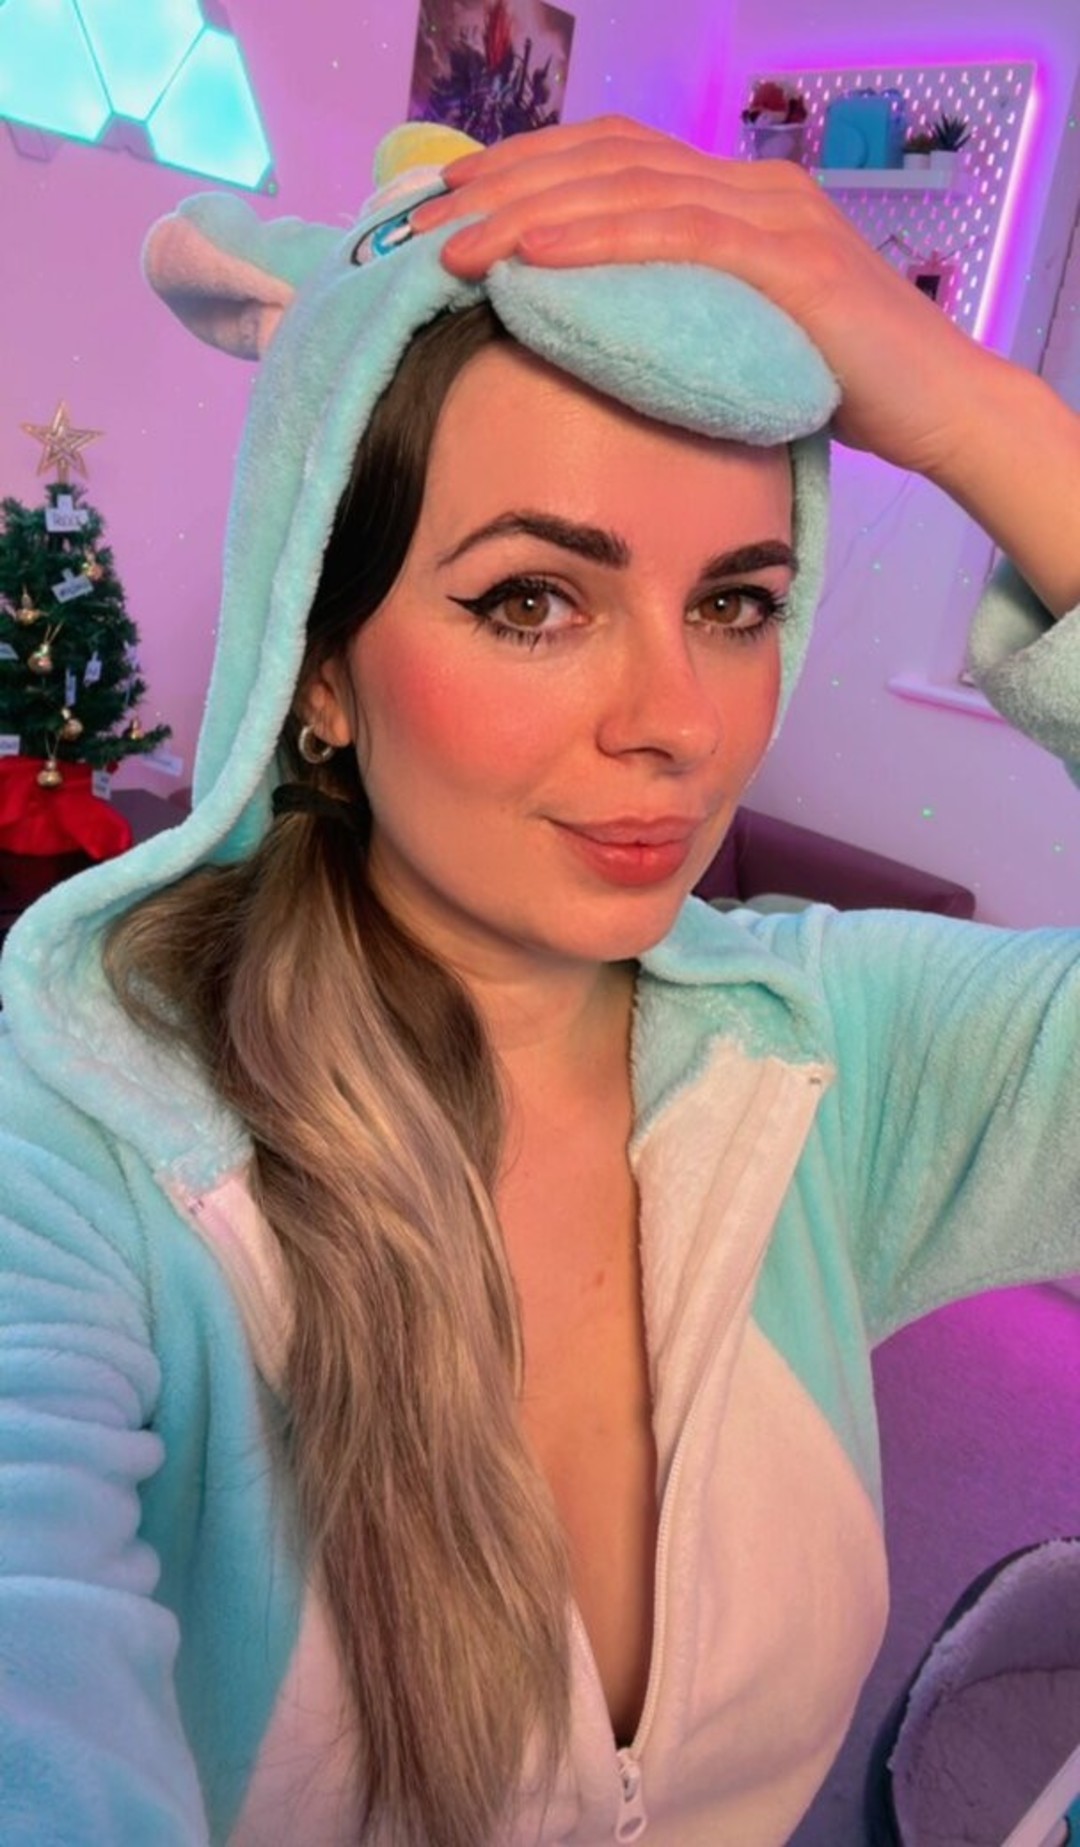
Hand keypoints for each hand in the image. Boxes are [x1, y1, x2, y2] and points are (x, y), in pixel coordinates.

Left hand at [412, 116, 996, 482]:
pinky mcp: (792, 259)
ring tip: (456, 245)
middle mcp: (747, 186)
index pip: (606, 161)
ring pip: (628, 189)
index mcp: (730, 196)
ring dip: (530, 213)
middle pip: (602, 161)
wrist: (938, 408)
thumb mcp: (733, 340)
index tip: (443, 210)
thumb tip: (586, 338)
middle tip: (423, 223)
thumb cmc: (832, 386)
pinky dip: (599, 241)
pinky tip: (536, 254)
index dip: (519, 175)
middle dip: (503, 187)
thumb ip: (672, 318)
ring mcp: (773, 215)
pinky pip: (678, 235)